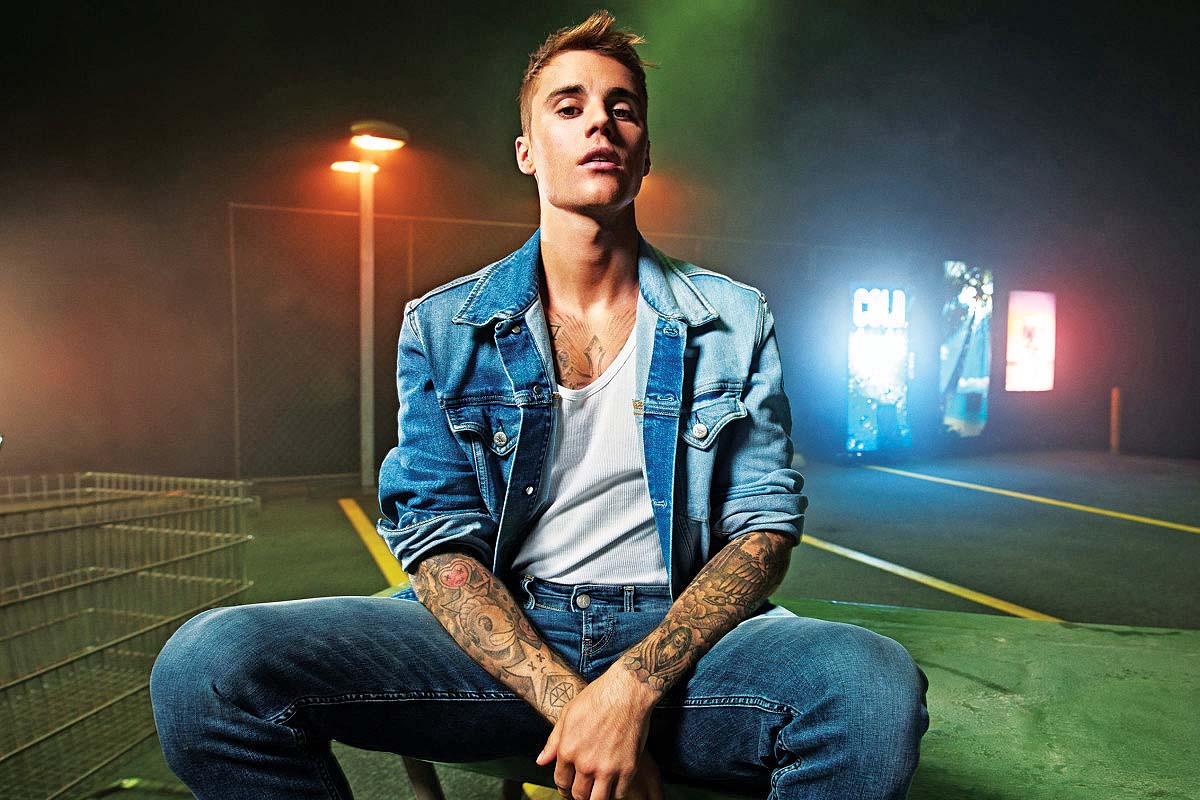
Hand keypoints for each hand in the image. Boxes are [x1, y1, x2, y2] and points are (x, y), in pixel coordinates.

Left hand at [535, 666, 658, 799]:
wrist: (627, 691)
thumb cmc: (596, 698)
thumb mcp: (567, 714)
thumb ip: (553, 742)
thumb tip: (540, 761)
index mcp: (568, 750)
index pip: (561, 782)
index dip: (564, 787)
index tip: (569, 786)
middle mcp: (585, 763)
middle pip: (578, 795)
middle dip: (578, 795)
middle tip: (584, 791)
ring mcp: (607, 768)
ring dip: (595, 799)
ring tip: (597, 793)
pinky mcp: (628, 768)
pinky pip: (619, 795)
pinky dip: (615, 795)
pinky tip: (614, 788)